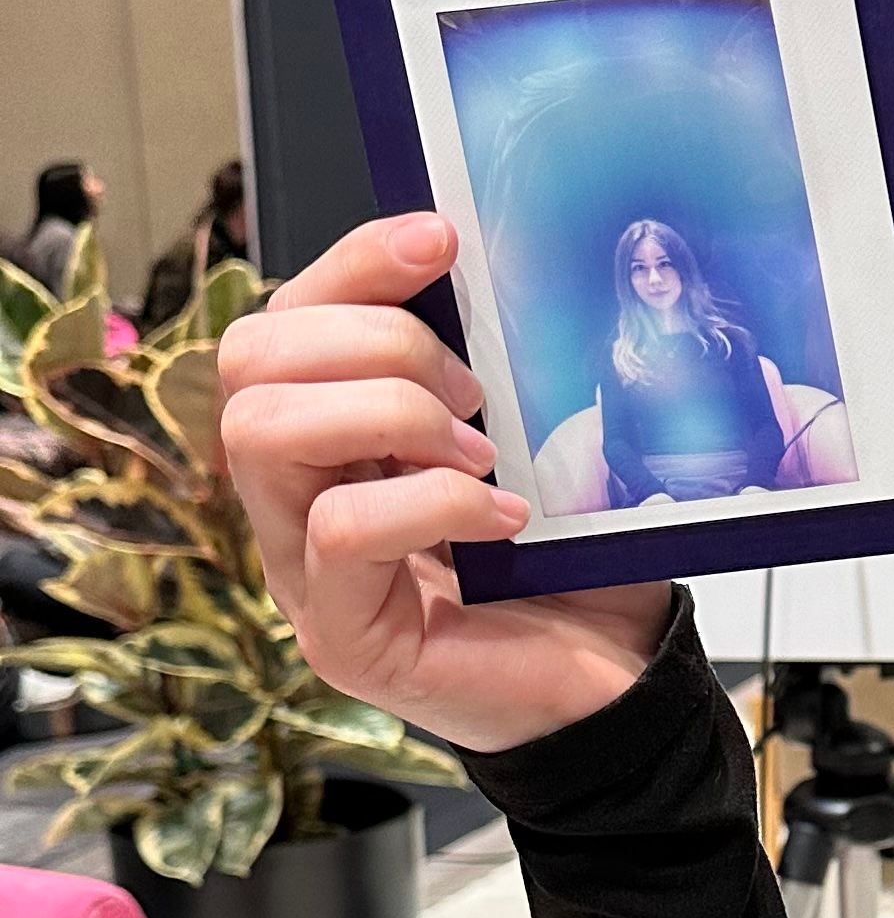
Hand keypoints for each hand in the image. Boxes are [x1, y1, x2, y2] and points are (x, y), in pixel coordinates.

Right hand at [220, 215, 668, 754]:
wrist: (620, 680)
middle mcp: (296, 498)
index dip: (353, 262)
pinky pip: (342, 528)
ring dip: (388, 415)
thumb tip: (481, 266)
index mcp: (333, 435)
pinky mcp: (342, 633)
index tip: (441, 238)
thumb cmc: (575, 562)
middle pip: (249, 362)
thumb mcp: (538, 440)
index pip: (286, 319)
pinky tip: (503, 518)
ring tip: (479, 454)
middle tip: (475, 397)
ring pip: (263, 433)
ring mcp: (304, 570)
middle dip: (374, 344)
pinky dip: (431, 501)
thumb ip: (492, 366)